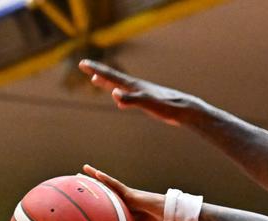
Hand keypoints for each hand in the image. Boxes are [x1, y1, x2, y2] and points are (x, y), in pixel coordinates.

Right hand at [79, 59, 195, 125]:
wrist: (185, 110)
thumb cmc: (168, 107)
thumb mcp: (148, 103)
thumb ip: (130, 99)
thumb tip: (114, 94)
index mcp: (134, 86)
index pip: (111, 76)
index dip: (96, 70)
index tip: (82, 63)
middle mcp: (137, 86)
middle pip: (113, 77)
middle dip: (98, 72)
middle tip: (84, 66)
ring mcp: (142, 93)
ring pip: (120, 86)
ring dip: (106, 82)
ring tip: (95, 80)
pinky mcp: (148, 100)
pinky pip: (128, 95)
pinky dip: (120, 95)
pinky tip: (119, 100)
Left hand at [81, 165, 164, 220]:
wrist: (165, 215)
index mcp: (121, 207)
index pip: (104, 202)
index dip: (94, 199)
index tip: (82, 198)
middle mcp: (121, 199)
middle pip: (103, 190)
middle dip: (90, 185)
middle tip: (75, 178)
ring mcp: (125, 194)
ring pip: (107, 184)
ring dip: (95, 176)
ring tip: (83, 168)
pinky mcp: (129, 192)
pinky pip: (115, 184)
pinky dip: (106, 179)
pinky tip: (97, 174)